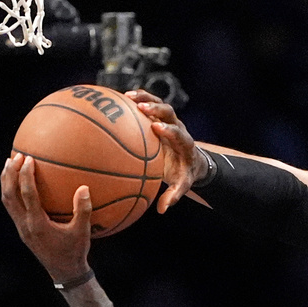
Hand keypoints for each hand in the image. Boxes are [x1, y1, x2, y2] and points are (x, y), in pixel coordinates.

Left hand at [0, 153, 91, 282]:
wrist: (64, 272)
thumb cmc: (75, 252)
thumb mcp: (83, 232)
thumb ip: (83, 210)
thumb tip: (84, 188)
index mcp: (38, 224)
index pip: (27, 195)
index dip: (25, 175)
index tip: (29, 159)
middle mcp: (25, 225)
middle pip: (9, 195)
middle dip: (10, 174)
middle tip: (16, 156)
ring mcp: (21, 228)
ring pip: (6, 201)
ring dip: (6, 182)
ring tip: (10, 164)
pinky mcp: (22, 229)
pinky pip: (12, 206)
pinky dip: (12, 191)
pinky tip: (19, 183)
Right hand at [124, 89, 208, 213]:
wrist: (190, 159)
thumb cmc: (184, 172)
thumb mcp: (182, 184)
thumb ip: (174, 195)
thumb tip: (162, 210)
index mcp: (184, 143)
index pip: (179, 133)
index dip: (169, 130)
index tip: (157, 128)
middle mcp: (178, 127)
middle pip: (169, 112)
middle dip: (156, 108)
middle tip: (140, 107)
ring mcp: (168, 120)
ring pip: (158, 103)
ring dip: (144, 98)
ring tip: (126, 96)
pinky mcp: (159, 117)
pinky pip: (148, 104)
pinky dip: (136, 100)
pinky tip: (117, 98)